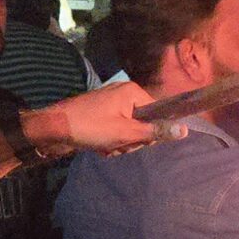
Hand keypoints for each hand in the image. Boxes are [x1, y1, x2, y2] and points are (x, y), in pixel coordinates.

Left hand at [26, 81, 174, 157]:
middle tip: (116, 144)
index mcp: (132, 92)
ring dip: (120, 143)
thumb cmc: (91, 127)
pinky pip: (116, 129)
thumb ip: (155, 132)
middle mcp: (123, 93)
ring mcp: (110, 103)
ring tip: (105, 146)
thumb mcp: (126, 132)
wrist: (54, 128)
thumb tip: (185, 130)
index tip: (135, 140)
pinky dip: (110, 140)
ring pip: (129, 130)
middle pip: (143, 123)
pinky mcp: (100, 113)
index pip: (157, 114)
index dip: (149, 132)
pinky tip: (99, 146)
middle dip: (131, 140)